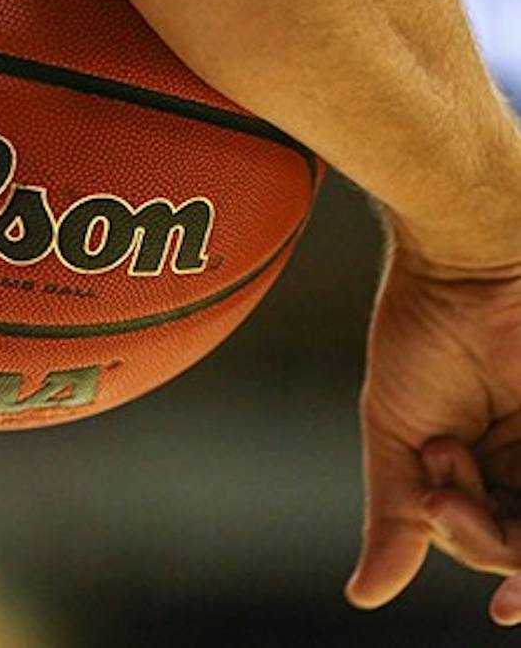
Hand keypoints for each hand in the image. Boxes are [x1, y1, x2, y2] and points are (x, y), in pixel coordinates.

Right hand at [346, 222, 520, 623]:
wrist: (463, 263)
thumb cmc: (424, 333)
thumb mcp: (396, 435)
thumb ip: (395, 516)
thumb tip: (365, 594)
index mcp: (491, 468)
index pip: (498, 542)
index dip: (499, 567)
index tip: (506, 609)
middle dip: (487, 544)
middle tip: (437, 493)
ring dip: (506, 530)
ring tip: (447, 459)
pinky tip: (473, 475)